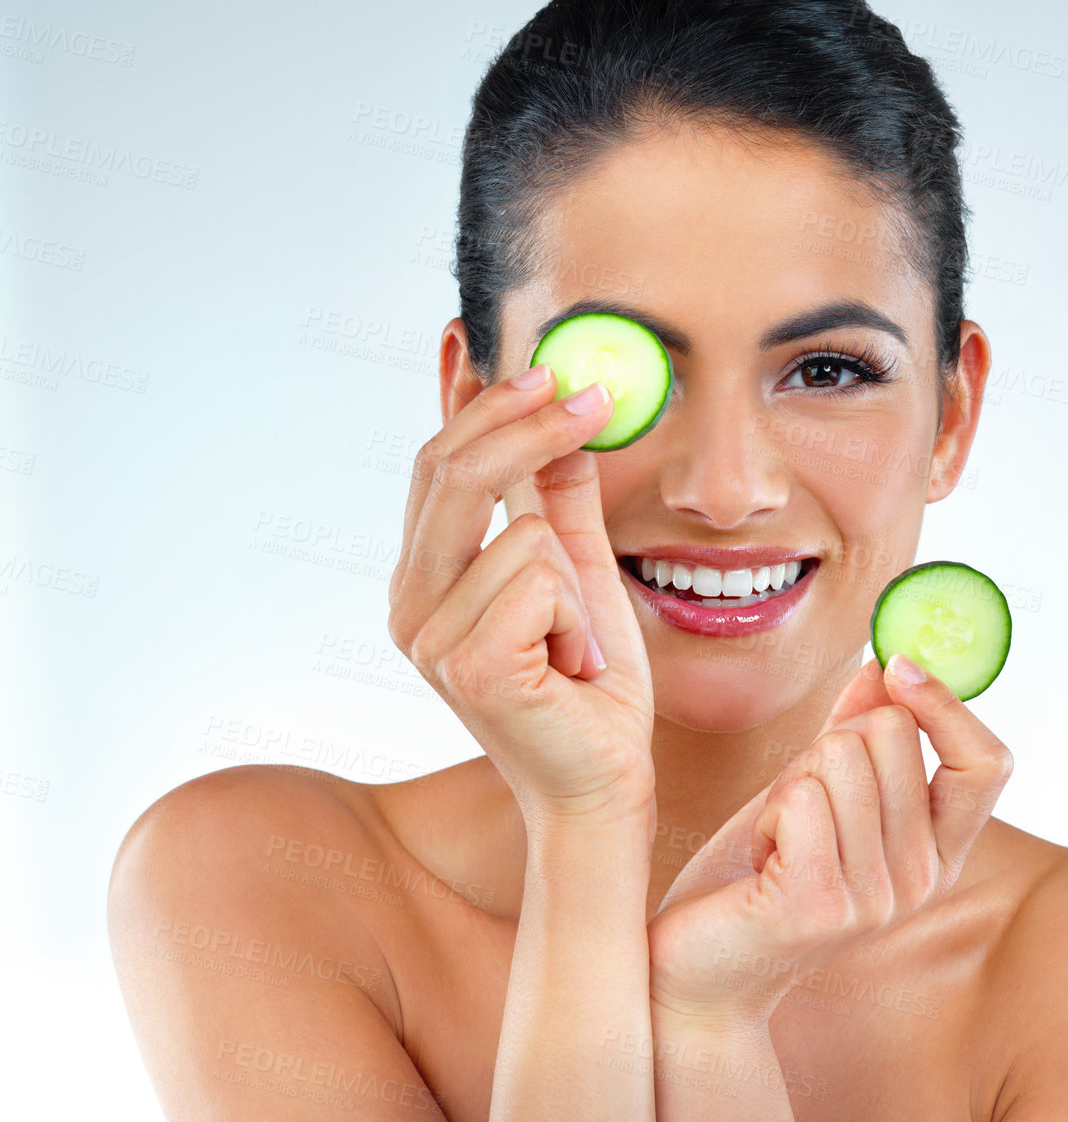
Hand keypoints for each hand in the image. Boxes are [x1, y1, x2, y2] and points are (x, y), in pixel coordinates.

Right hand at [387, 367, 655, 833]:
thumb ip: (557, 503)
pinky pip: (541, 579)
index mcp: (427, 580)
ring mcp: (431, 637)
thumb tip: (560, 420)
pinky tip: (571, 667)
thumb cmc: (589, 687)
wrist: (603, 780)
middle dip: (527, 421)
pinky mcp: (468, 664)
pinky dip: (578, 618)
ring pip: (519, 532)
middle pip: (452, 472)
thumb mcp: (577, 574)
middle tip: (592, 392)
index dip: (465, 401)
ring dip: (575, 583)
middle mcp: (412, 603)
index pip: (435, 468)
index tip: (489, 341)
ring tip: (575, 642)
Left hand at [646, 654, 1013, 1026]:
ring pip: (838, 754)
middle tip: (797, 807)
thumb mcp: (814, 795)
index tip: (897, 665)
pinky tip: (761, 860)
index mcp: (937, 853)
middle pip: (891, 731)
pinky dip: (768, 812)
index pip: (987, 762)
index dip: (948, 704)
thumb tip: (885, 665)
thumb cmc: (754, 880)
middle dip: (826, 745)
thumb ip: (855, 735)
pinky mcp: (821, 904)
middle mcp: (923, 880)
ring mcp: (877, 897)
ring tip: (777, 840)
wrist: (699, 973)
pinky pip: (800, 797)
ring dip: (788, 783)